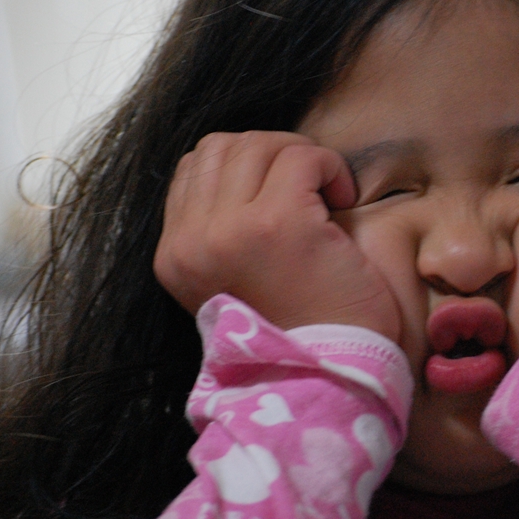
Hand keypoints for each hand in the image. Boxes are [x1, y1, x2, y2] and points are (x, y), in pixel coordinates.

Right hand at [154, 131, 400, 339]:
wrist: (330, 375)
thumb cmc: (301, 327)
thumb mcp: (235, 280)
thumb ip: (221, 230)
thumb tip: (244, 168)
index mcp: (175, 257)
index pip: (194, 167)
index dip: (246, 166)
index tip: (284, 192)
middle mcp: (191, 242)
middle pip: (222, 146)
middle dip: (273, 153)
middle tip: (311, 188)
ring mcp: (230, 230)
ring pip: (258, 144)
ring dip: (300, 157)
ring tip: (326, 195)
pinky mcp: (278, 223)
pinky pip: (301, 156)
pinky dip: (329, 166)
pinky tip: (343, 199)